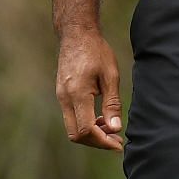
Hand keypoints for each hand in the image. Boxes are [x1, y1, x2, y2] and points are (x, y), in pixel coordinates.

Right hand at [56, 28, 124, 151]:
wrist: (76, 35)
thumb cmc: (96, 52)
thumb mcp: (111, 75)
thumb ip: (112, 103)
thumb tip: (115, 128)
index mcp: (78, 94)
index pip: (86, 130)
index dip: (103, 141)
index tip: (118, 143)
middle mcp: (65, 98)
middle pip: (76, 135)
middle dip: (97, 142)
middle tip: (116, 140)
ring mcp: (60, 97)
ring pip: (72, 128)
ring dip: (91, 134)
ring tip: (111, 129)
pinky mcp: (61, 94)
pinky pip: (71, 118)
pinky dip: (85, 124)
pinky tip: (100, 119)